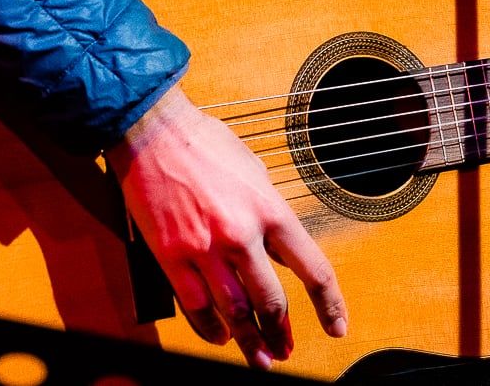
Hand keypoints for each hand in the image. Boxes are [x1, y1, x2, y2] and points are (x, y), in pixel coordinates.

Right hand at [107, 86, 347, 369]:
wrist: (154, 132)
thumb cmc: (205, 144)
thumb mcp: (256, 174)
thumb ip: (270, 216)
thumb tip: (281, 251)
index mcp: (269, 210)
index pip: (313, 269)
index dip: (329, 305)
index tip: (336, 326)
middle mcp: (241, 235)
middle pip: (271, 302)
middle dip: (281, 333)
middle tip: (285, 349)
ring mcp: (204, 250)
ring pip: (234, 313)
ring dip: (250, 341)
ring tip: (259, 357)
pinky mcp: (172, 257)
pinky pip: (195, 307)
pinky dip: (210, 329)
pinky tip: (220, 336)